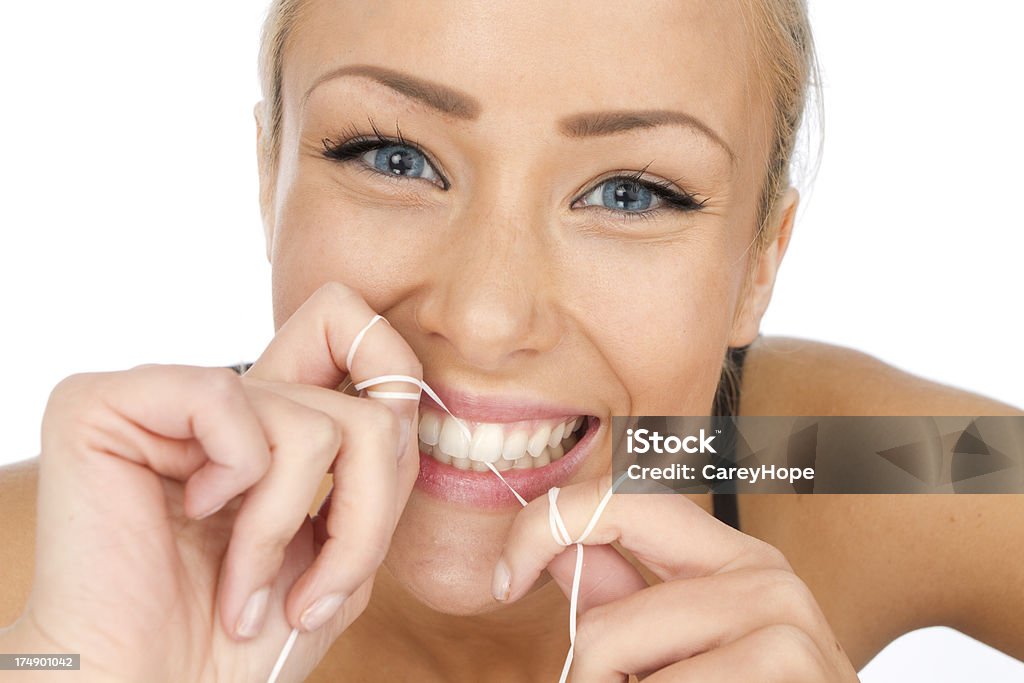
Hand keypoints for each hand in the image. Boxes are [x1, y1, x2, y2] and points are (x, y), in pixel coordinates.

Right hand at [18, 283, 420, 681]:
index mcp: (272, 423)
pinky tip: (192, 515)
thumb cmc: (242, 643)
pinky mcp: (105, 403)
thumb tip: (405, 398)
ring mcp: (165, 397)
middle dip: (365, 517)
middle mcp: (226, 401)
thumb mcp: (342, 549)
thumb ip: (377, 467)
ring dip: (286, 528)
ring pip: (312, 422)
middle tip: (315, 594)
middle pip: (367, 404)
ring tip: (241, 592)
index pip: (351, 330)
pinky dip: (235, 482)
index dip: (394, 375)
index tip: (384, 476)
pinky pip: (225, 400)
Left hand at [496, 477, 859, 681]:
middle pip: (600, 626)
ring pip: (614, 665)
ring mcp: (787, 626)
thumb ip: (627, 599)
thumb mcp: (684, 650)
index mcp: (737, 559)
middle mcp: (768, 577)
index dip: (545, 525)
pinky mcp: (791, 667)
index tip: (504, 581)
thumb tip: (561, 548)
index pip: (624, 498)